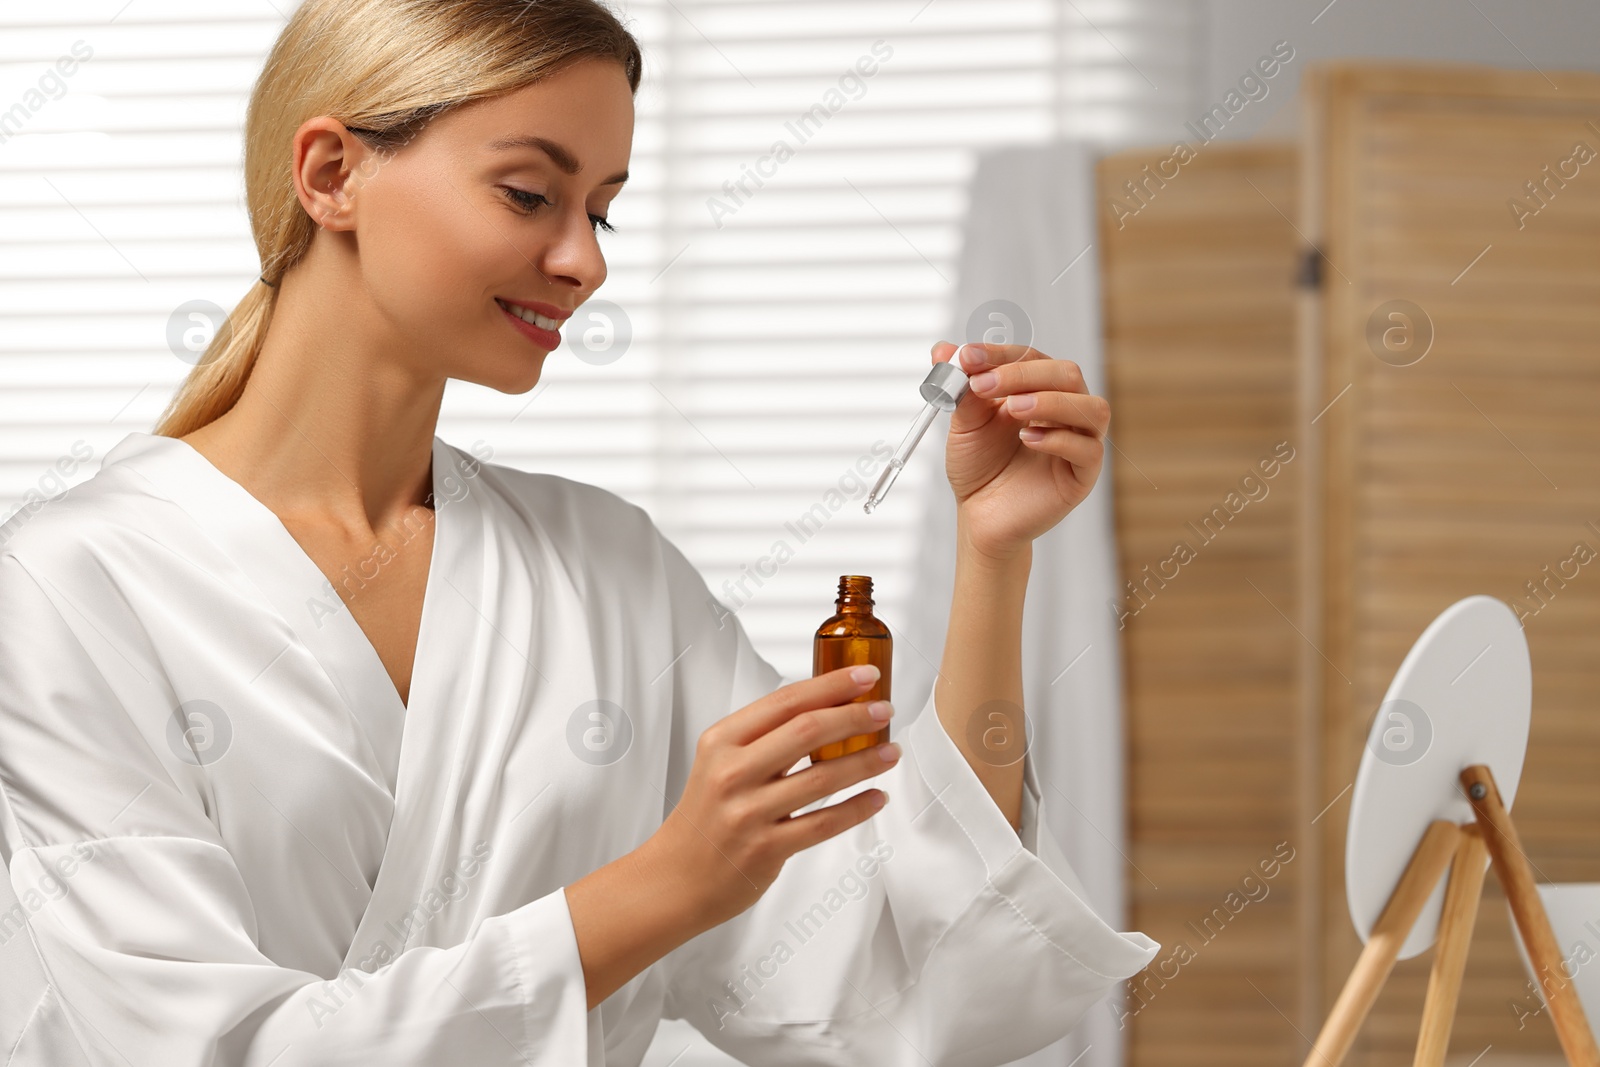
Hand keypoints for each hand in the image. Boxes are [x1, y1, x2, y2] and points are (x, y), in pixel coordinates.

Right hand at [647, 665, 899, 928]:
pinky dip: (856, 808)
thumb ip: (763, 737)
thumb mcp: (719, 763)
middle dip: (854, 717)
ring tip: (891, 752)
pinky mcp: (765, 849)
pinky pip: (822, 824)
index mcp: (722, 741)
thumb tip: (825, 709)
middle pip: (806, 731)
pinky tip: (876, 797)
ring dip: (864, 762)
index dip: (830, 685)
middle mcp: (732, 773)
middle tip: (883, 711)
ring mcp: (748, 813)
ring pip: (821, 778)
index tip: (863, 676)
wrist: (675, 877)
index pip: (784, 702)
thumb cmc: (705, 816)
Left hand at [931, 341, 1110, 560]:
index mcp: (1039, 390)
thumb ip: (961, 387)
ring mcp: (1079, 442)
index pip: (1031, 357)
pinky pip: (1089, 449)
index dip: (1000, 354)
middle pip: (1067, 373)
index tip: (967, 356)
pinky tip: (1028, 439)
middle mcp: (1065, 411)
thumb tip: (942, 349)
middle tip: (984, 384)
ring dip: (1051, 400)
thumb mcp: (965, 424)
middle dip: (1023, 374)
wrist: (979, 516)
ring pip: (1092, 407)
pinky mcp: (1083, 475)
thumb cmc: (978, 467)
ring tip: (1013, 409)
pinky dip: (1059, 438)